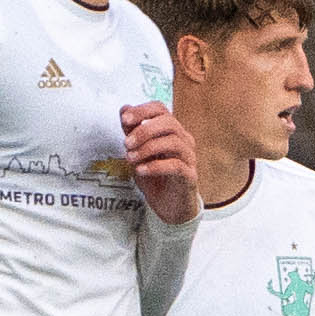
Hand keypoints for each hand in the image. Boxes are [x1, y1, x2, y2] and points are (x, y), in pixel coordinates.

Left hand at [119, 100, 197, 225]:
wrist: (169, 207)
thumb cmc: (155, 177)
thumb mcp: (138, 152)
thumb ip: (132, 131)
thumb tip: (124, 108)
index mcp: (172, 131)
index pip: (161, 109)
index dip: (142, 110)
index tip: (124, 120)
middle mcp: (184, 140)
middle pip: (169, 123)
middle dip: (144, 130)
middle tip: (126, 143)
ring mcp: (189, 158)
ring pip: (173, 142)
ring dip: (148, 148)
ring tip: (130, 158)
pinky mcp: (190, 176)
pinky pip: (176, 165)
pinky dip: (155, 166)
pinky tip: (140, 171)